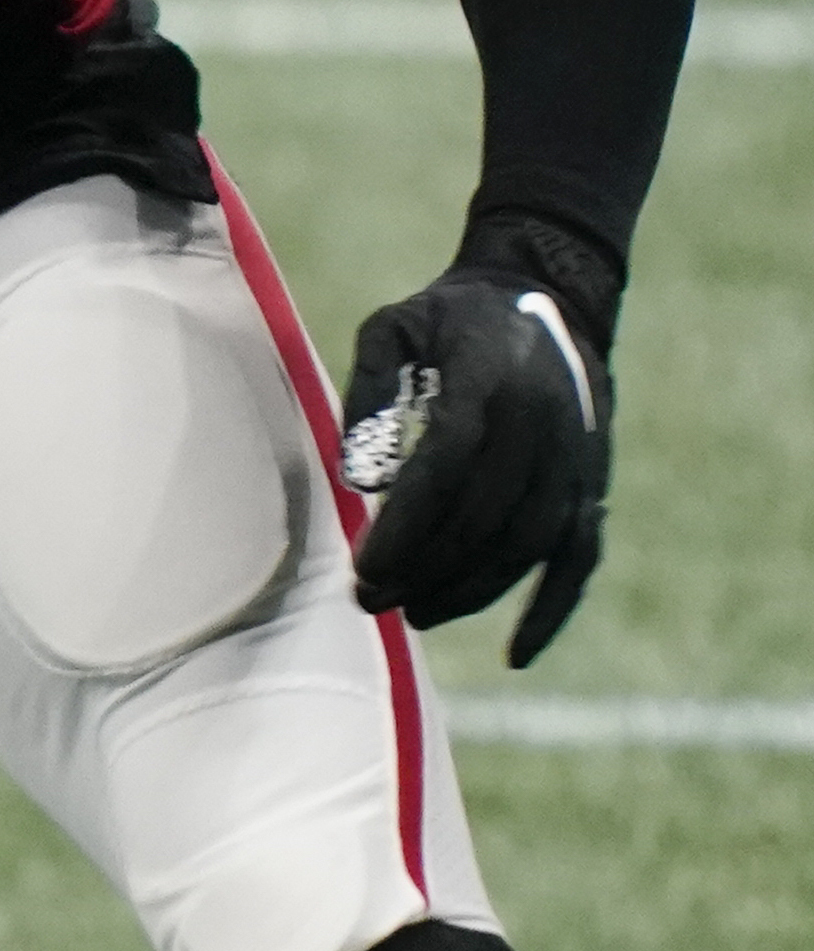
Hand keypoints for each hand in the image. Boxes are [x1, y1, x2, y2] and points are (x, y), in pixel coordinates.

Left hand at [342, 216, 617, 668]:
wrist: (551, 297)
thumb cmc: (451, 318)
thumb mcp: (395, 326)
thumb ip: (369, 388)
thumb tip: (357, 479)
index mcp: (491, 383)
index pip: (447, 470)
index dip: (407, 528)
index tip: (364, 569)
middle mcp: (544, 427)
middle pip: (485, 518)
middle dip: (426, 568)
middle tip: (371, 600)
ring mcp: (577, 461)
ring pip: (528, 546)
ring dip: (472, 591)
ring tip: (415, 613)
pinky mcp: (593, 486)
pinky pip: (580, 558)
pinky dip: (552, 608)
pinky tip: (516, 653)